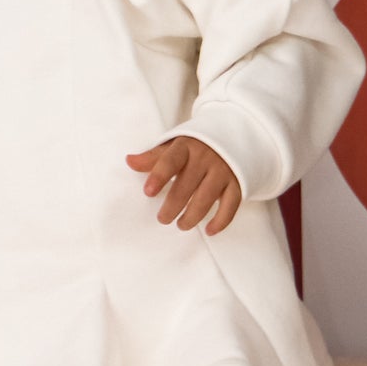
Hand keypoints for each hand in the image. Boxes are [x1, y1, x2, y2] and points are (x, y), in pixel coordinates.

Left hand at [125, 137, 240, 234]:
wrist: (235, 135)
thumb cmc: (197, 146)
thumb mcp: (175, 145)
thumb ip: (154, 157)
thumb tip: (129, 161)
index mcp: (186, 147)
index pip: (170, 160)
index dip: (159, 176)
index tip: (148, 192)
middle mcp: (206, 158)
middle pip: (187, 185)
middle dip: (173, 205)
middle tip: (162, 218)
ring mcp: (223, 171)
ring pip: (207, 197)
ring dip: (193, 216)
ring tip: (181, 225)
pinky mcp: (237, 183)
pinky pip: (231, 205)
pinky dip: (221, 220)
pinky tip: (209, 230)